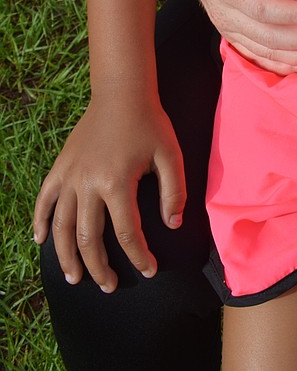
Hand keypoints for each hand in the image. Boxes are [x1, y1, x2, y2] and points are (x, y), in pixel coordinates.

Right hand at [33, 98, 184, 292]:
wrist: (122, 92)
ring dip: (65, 255)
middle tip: (110, 286)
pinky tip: (41, 241)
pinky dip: (40, 221)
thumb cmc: (150, 122)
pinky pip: (45, 199)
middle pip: (88, 238)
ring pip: (61, 226)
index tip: (150, 271)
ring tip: (74, 277)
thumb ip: (175, 191)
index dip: (139, 256)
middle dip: (99, 267)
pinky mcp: (60, 166)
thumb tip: (173, 225)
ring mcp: (70, 175)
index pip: (126, 233)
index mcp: (117, 182)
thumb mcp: (170, 154)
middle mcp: (88, 183)